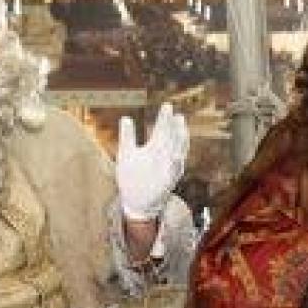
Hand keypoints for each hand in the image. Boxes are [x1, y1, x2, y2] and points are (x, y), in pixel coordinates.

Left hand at [117, 103, 188, 220]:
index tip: (168, 106)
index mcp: (154, 148)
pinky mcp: (167, 182)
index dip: (165, 118)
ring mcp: (167, 168)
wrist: (135, 201)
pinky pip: (173, 173)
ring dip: (180, 142)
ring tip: (182, 130)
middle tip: (176, 114)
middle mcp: (164, 156)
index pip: (162, 129)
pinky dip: (176, 165)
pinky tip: (176, 157)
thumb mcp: (126, 153)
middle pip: (171, 138)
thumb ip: (127, 136)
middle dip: (174, 127)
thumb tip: (126, 118)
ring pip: (177, 152)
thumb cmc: (132, 177)